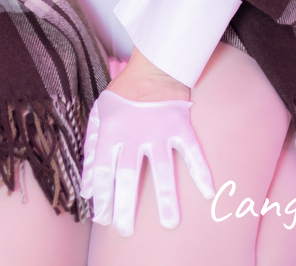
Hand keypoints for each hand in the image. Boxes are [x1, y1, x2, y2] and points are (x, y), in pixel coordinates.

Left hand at [80, 88, 213, 235]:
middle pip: (128, 174)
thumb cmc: (123, 94)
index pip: (102, 170)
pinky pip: (192, 151)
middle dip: (126, 204)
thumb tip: (86, 189)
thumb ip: (91, 149)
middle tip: (126, 229)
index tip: (103, 218)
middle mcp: (134, 133)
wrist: (153, 66)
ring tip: (170, 223)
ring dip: (167, 196)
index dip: (102, 195)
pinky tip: (208, 192)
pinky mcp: (180, 125)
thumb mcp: (99, 114)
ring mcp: (159, 130)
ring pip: (163, 168)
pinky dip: (201, 170)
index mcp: (111, 131)